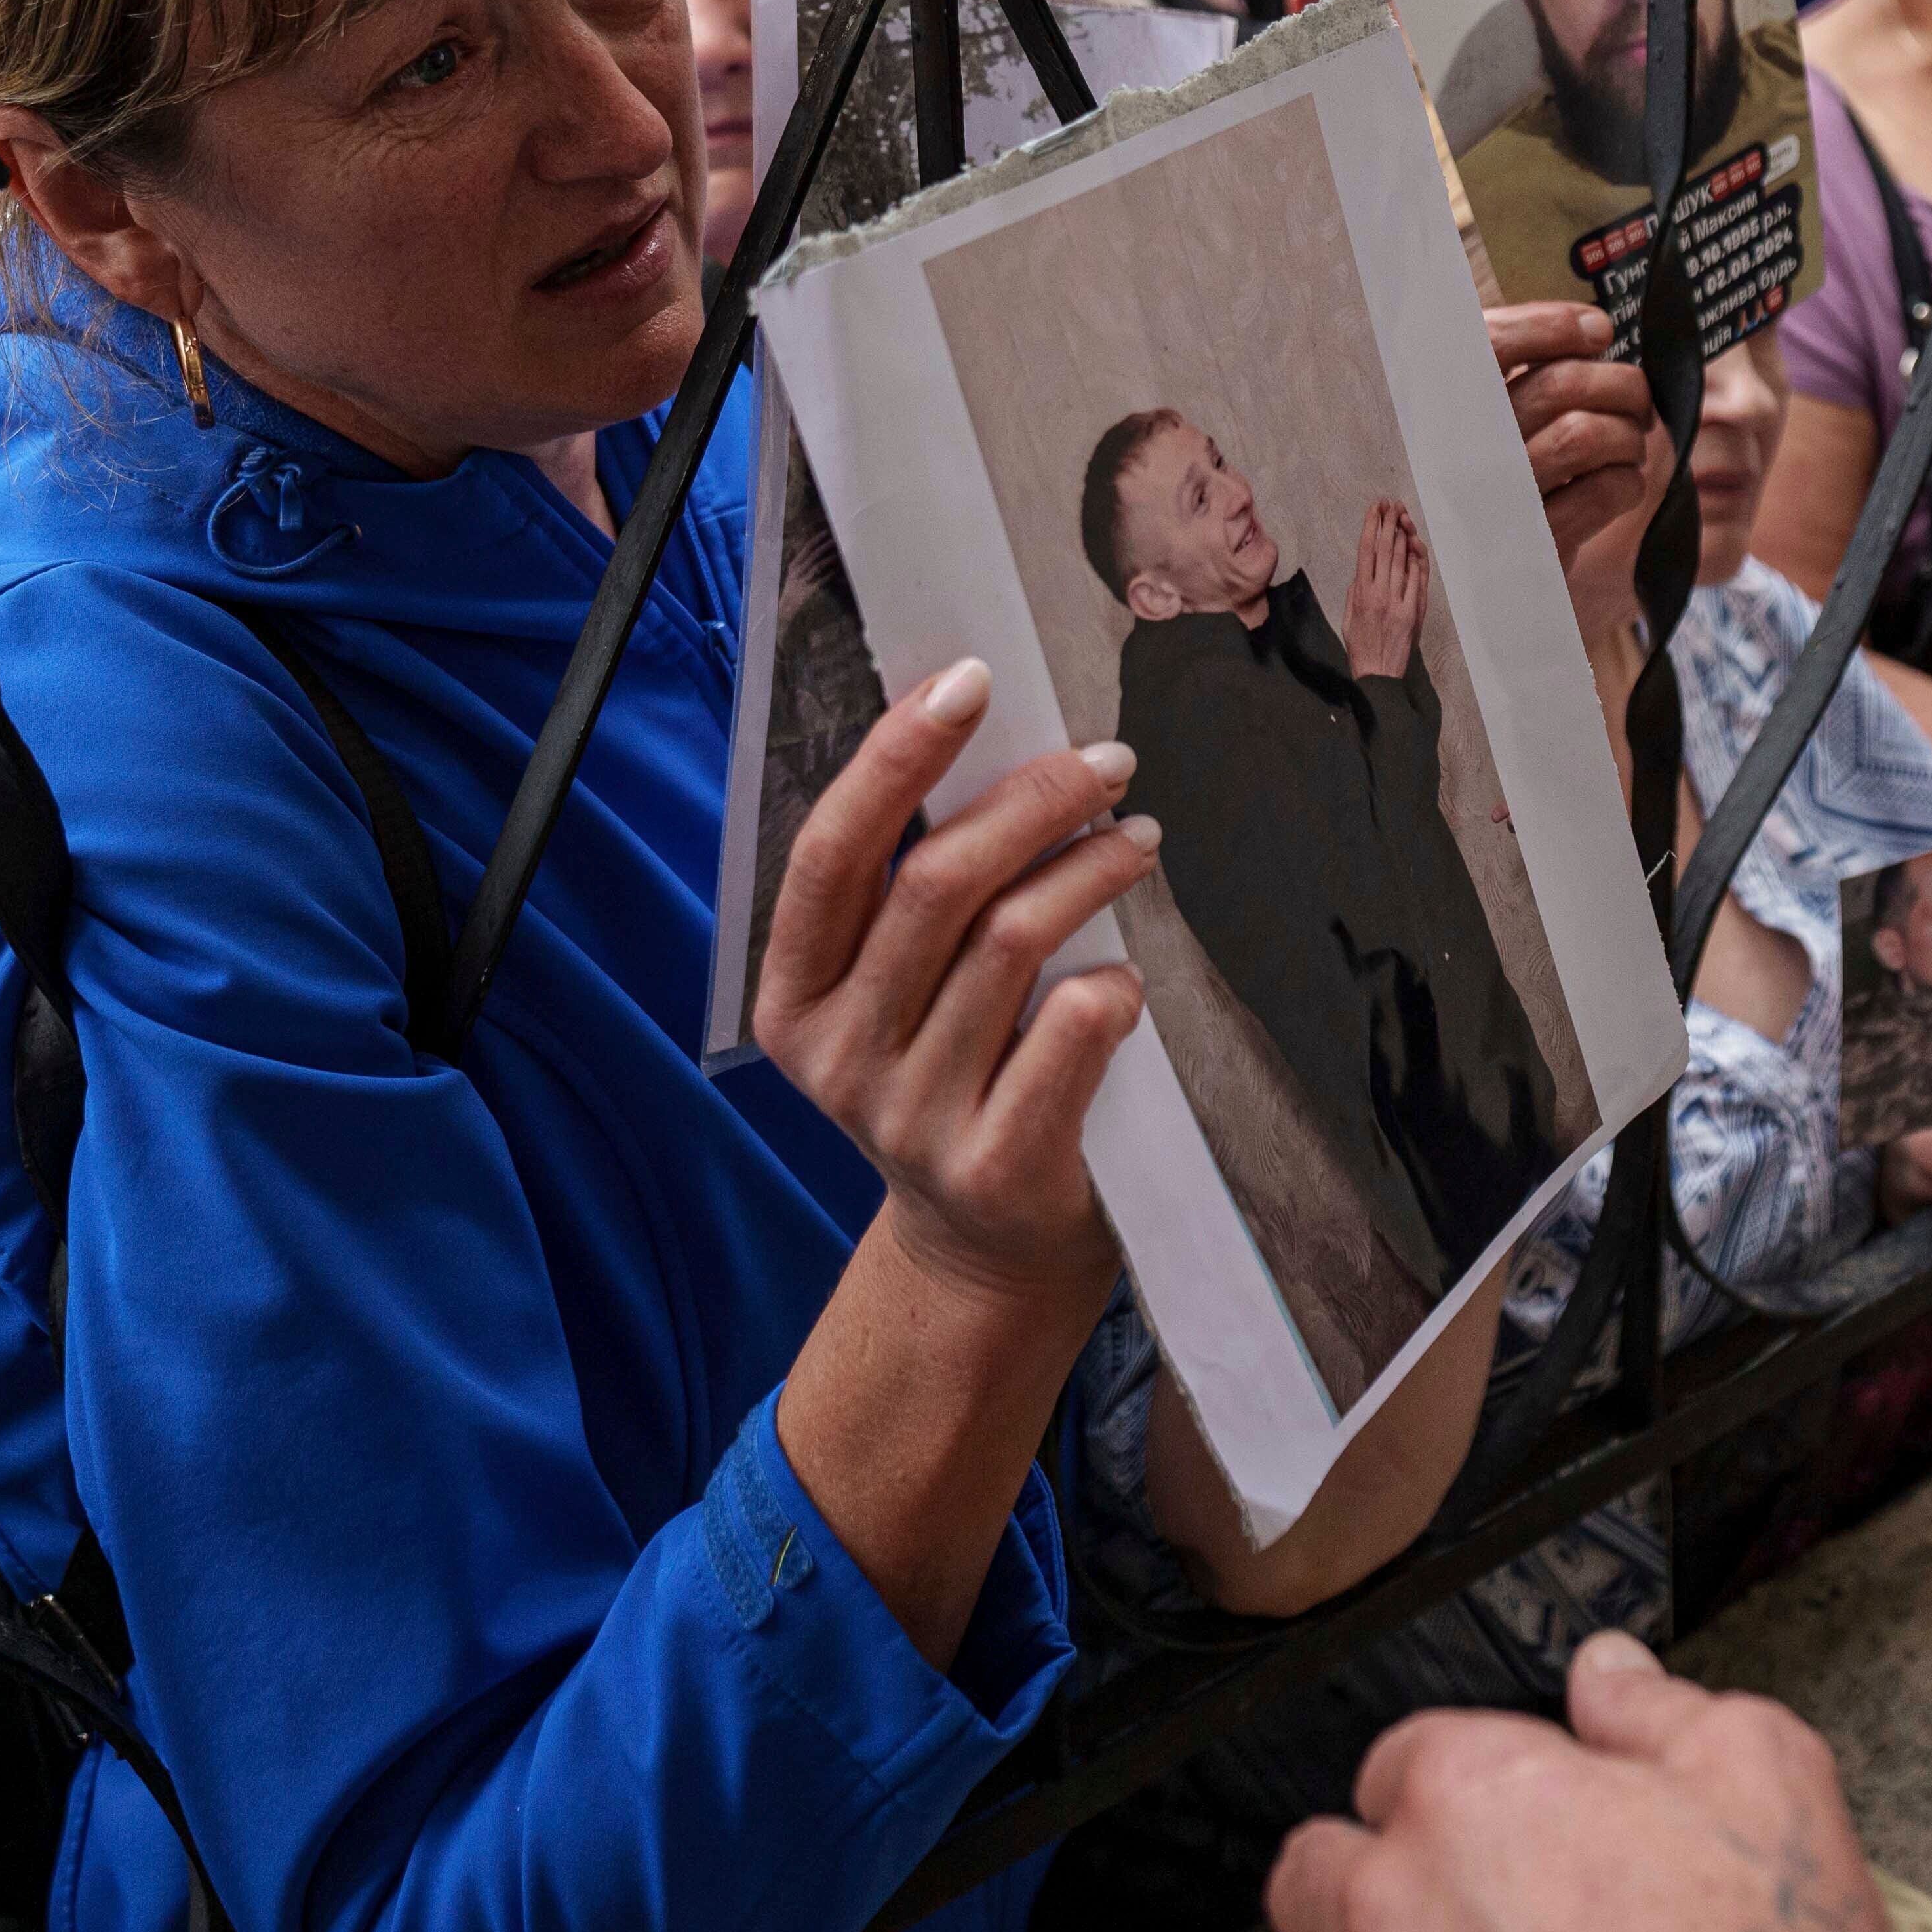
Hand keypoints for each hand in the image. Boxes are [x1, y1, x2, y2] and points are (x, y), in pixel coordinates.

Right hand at [747, 656, 1146, 1309]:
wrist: (989, 1251)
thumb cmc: (959, 1080)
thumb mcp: (904, 994)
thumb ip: (920, 896)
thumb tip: (996, 744)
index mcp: (795, 998)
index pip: (832, 852)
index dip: (898, 756)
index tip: (970, 680)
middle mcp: (838, 1057)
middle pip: (936, 886)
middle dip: (1031, 800)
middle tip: (1107, 761)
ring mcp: (910, 1117)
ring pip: (1011, 944)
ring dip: (1090, 870)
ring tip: (1137, 841)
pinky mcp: (994, 1163)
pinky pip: (1069, 1031)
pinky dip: (1111, 984)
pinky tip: (1127, 977)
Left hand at [1237, 1632, 1889, 1931]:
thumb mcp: (1759, 1777)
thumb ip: (1658, 1711)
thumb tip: (1609, 1672)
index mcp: (1470, 1791)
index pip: (1401, 1761)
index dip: (1457, 1796)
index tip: (1500, 1840)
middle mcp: (1391, 1902)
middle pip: (1321, 1866)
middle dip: (1377, 1882)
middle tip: (1455, 1927)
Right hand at [1343, 503, 1432, 686]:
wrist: (1378, 674)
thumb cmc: (1360, 646)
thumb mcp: (1347, 616)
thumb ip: (1355, 591)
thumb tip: (1364, 571)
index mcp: (1360, 593)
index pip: (1365, 550)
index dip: (1370, 525)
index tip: (1374, 508)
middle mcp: (1379, 593)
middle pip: (1385, 549)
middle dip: (1388, 522)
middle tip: (1391, 503)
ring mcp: (1398, 601)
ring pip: (1402, 560)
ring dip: (1403, 535)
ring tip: (1402, 516)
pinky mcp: (1414, 611)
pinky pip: (1417, 579)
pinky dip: (1417, 560)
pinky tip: (1415, 544)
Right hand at [1484, 299, 1655, 652]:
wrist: (1479, 596)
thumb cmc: (1492, 483)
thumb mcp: (1482, 421)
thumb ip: (1516, 368)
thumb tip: (1591, 329)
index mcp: (1441, 407)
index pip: (1492, 341)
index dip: (1554, 325)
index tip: (1597, 331)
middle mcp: (1462, 451)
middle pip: (1562, 385)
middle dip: (1621, 384)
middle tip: (1635, 398)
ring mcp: (1499, 500)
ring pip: (1588, 435)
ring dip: (1629, 434)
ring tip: (1631, 443)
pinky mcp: (1536, 545)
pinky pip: (1606, 490)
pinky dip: (1629, 481)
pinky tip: (1622, 484)